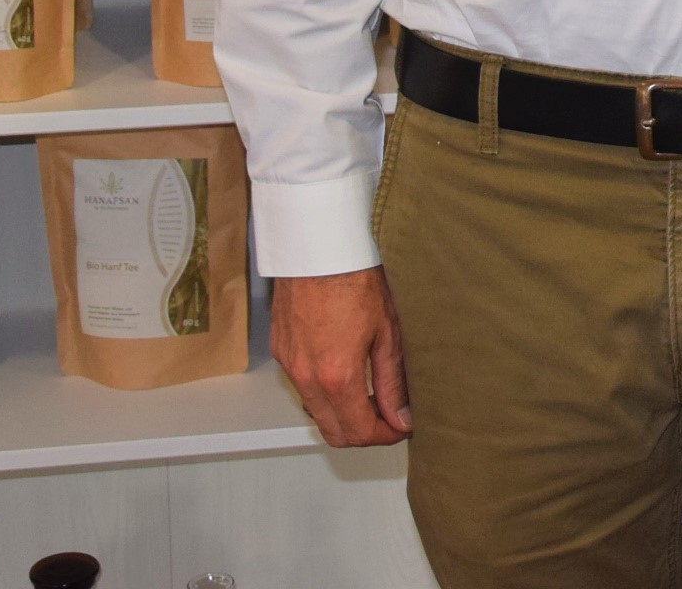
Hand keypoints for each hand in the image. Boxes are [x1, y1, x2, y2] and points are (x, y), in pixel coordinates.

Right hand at [271, 266, 411, 447]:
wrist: (318, 245)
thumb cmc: (354, 277)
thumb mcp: (387, 332)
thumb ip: (393, 382)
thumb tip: (401, 416)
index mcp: (337, 376)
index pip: (360, 432)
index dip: (385, 436)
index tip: (400, 426)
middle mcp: (306, 377)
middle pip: (334, 432)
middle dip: (363, 433)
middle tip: (387, 417)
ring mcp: (289, 365)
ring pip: (315, 412)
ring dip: (342, 414)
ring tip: (369, 394)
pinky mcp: (280, 351)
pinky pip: (301, 388)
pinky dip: (323, 393)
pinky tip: (343, 374)